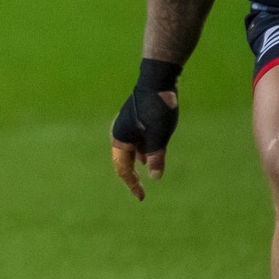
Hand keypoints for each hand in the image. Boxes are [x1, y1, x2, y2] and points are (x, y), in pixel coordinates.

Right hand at [110, 66, 179, 200]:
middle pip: (122, 162)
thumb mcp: (159, 135)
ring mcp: (126, 127)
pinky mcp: (134, 122)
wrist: (157, 81)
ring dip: (136, 165)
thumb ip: (156, 157)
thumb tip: (154, 178)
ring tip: (146, 176)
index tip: (141, 197)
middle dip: (130, 176)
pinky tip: (149, 157)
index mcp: (120, 139)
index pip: (123, 169)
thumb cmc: (157, 109)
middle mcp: (119, 134)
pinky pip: (134, 143)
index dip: (131, 184)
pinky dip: (141, 153)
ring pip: (129, 152)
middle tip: (140, 190)